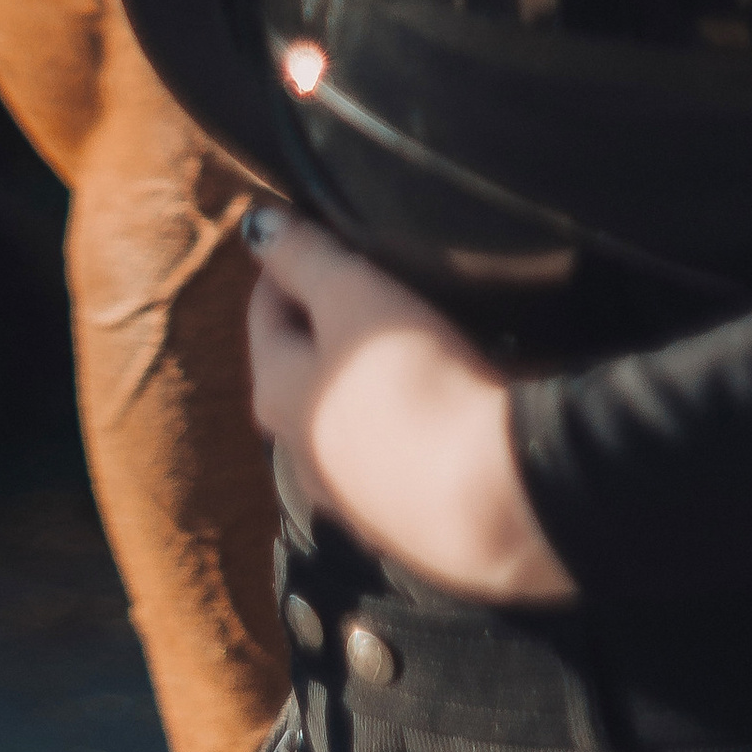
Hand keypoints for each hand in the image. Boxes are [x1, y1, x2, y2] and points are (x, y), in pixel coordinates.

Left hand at [245, 205, 575, 604]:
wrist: (495, 499)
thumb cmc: (413, 382)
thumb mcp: (353, 296)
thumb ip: (303, 256)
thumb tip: (256, 225)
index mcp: (275, 396)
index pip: (265, 311)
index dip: (289, 265)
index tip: (320, 232)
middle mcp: (300, 455)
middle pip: (303, 369)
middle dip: (327, 324)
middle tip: (370, 282)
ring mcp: (354, 499)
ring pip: (348, 419)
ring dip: (369, 382)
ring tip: (414, 343)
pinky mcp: (408, 526)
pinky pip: (395, 458)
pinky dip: (406, 426)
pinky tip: (443, 408)